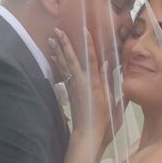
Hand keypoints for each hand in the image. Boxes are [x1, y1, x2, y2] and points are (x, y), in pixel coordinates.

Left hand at [49, 27, 111, 144]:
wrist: (87, 132)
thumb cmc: (103, 118)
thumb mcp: (110, 99)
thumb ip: (107, 80)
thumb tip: (106, 64)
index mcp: (94, 81)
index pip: (91, 57)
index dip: (87, 43)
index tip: (84, 29)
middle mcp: (81, 81)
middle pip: (71, 58)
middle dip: (64, 43)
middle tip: (56, 30)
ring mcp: (73, 85)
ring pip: (64, 64)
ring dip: (58, 50)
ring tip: (51, 39)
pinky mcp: (69, 90)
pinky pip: (62, 72)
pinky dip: (58, 62)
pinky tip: (54, 56)